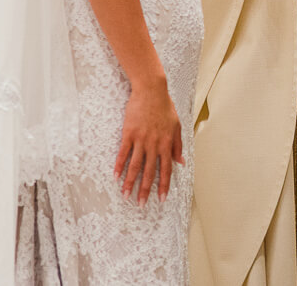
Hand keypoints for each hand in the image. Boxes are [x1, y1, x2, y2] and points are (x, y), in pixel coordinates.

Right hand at [115, 79, 184, 205]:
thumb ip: (178, 146)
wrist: (151, 91)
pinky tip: (116, 176)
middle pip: (149, 172)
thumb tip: (180, 162)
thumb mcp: (176, 126)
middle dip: (145, 190)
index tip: (161, 199)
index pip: (166, 170)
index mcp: (167, 144)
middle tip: (140, 205)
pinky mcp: (129, 134)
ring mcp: (141, 140)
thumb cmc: (165, 107)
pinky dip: (119, 166)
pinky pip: (123, 153)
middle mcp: (154, 145)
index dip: (163, 186)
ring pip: (135, 166)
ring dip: (130, 183)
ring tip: (125, 196)